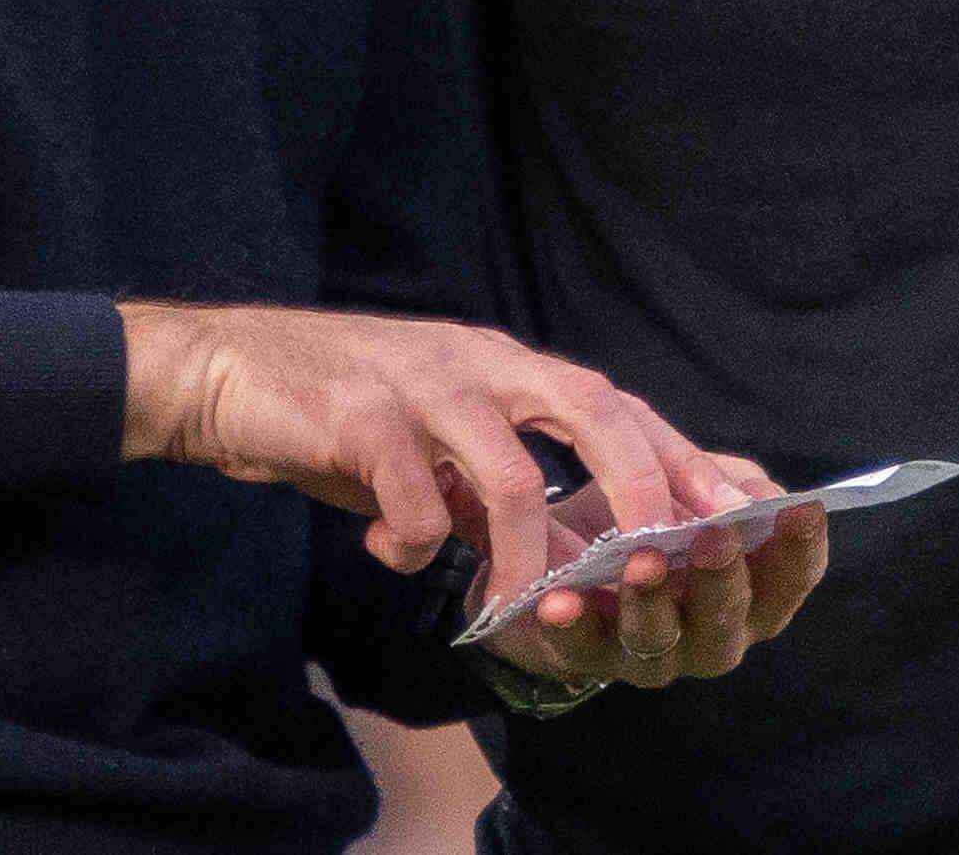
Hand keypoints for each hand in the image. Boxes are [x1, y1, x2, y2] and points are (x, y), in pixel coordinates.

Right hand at [121, 301, 740, 608]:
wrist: (227, 373)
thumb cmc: (340, 416)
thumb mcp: (435, 448)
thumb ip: (495, 491)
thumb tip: (559, 557)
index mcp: (504, 367)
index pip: (615, 403)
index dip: (676, 454)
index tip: (730, 507)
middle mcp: (477, 363)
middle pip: (590, 407)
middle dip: (640, 484)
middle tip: (659, 553)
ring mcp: (420, 384)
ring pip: (506, 468)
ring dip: (518, 549)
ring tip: (505, 596)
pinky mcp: (358, 415)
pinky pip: (412, 494)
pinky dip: (414, 540)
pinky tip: (391, 554)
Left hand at [477, 458, 833, 690]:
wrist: (563, 542)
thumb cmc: (650, 513)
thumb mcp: (694, 483)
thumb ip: (731, 484)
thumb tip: (760, 497)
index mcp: (749, 593)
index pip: (790, 580)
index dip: (801, 549)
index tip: (801, 510)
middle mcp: (709, 635)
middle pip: (729, 619)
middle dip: (723, 577)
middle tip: (715, 537)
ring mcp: (649, 654)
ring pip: (657, 638)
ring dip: (651, 600)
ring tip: (641, 562)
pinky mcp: (586, 657)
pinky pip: (579, 649)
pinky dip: (572, 626)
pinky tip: (560, 602)